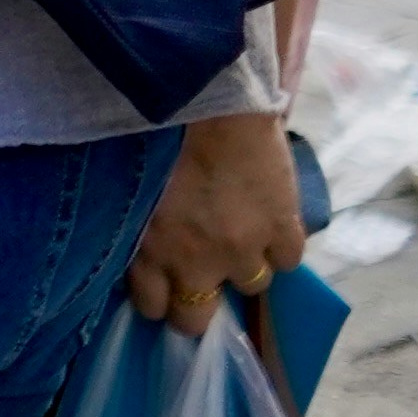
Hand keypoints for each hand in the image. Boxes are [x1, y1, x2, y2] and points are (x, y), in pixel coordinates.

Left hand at [127, 107, 307, 323]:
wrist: (207, 99)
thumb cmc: (152, 134)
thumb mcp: (128, 191)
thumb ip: (134, 228)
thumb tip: (138, 245)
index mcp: (150, 253)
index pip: (154, 308)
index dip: (160, 299)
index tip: (164, 287)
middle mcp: (195, 263)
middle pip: (197, 317)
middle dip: (197, 304)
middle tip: (201, 279)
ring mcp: (243, 248)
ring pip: (251, 286)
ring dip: (243, 268)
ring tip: (239, 241)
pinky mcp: (282, 226)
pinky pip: (289, 260)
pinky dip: (281, 247)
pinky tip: (271, 227)